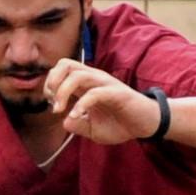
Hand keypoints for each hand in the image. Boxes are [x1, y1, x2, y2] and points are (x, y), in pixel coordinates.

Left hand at [45, 60, 162, 144]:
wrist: (145, 125)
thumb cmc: (120, 124)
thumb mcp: (94, 130)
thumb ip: (78, 126)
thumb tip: (65, 121)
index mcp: (86, 84)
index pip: (62, 70)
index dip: (50, 83)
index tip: (50, 103)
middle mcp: (94, 79)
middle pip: (66, 64)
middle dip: (53, 81)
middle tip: (52, 102)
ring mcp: (105, 84)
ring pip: (77, 75)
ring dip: (62, 91)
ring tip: (59, 109)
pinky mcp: (116, 93)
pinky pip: (94, 93)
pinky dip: (81, 104)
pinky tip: (76, 116)